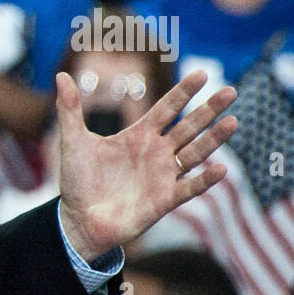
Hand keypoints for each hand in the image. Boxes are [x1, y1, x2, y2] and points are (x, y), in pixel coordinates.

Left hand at [56, 69, 236, 259]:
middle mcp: (157, 153)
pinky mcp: (164, 200)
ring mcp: (163, 176)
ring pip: (195, 153)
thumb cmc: (77, 181)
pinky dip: (204, 180)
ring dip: (214, 139)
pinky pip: (189, 188)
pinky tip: (220, 169)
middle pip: (188, 126)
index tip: (202, 74)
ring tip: (233, 122)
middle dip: (209, 110)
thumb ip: (69, 109)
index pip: (166, 108)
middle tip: (230, 91)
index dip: (184, 92)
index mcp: (138, 136)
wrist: (78, 220)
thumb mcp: (73, 142)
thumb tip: (60, 76)